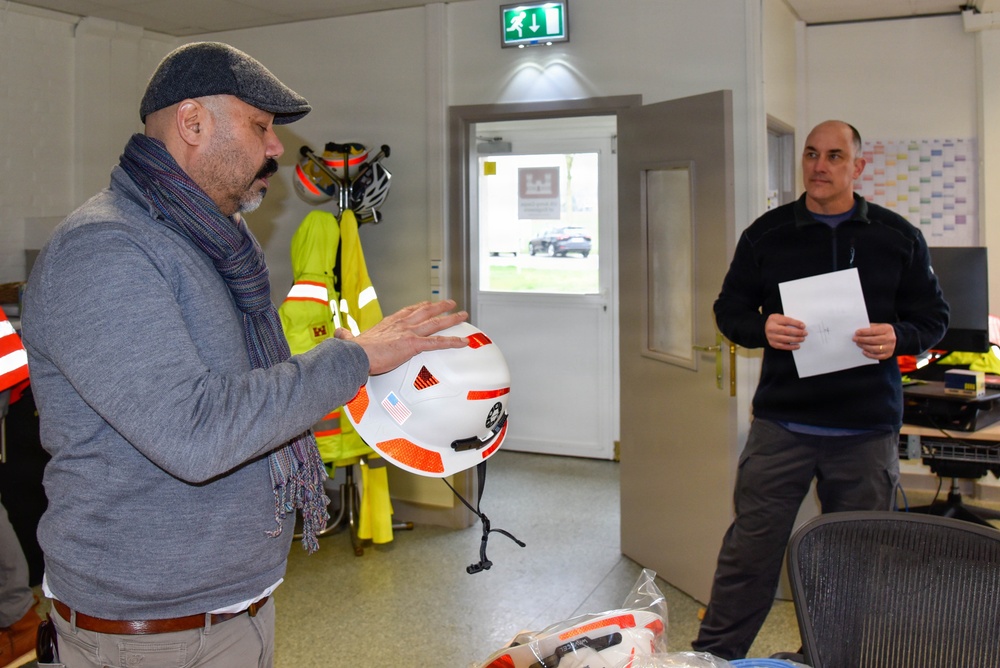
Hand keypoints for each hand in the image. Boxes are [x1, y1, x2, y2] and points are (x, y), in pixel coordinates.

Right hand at [335, 300, 468, 374]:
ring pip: (435, 323)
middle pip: (426, 312)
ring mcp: (409, 333)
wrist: (354, 355)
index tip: (427, 303)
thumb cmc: (353, 351)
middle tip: (451, 303)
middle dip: (440, 307)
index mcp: (389, 323)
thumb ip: (347, 335)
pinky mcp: (413, 345)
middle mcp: (401, 324)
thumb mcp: (350, 339)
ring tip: (463, 315)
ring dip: (451, 319)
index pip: (408, 311)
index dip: (420, 307)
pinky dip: (452, 341)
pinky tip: (463, 342)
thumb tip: (339, 333)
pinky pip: (438, 343)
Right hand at [765, 313, 806, 349]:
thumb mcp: (779, 317)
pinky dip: (791, 347)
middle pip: (786, 331)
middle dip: (797, 332)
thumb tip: (801, 326)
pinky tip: (798, 346)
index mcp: (774, 319)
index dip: (796, 324)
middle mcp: (771, 328)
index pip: (787, 321)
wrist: (763, 329)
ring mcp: (772, 337)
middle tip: (805, 333)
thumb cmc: (775, 323)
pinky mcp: (773, 344)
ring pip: (785, 339)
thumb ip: (788, 320)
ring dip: (796, 340)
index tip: (803, 326)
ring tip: (802, 339)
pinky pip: (783, 346)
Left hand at [854, 323, 895, 359]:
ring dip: (864, 346)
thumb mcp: (879, 326)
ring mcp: (889, 348)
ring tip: (858, 344)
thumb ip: (870, 328)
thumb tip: (859, 332)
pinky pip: (877, 356)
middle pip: (874, 340)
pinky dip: (869, 355)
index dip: (864, 332)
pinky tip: (863, 351)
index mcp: (887, 329)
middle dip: (862, 340)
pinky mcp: (888, 355)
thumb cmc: (883, 331)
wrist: (896, 338)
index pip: (874, 331)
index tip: (856, 332)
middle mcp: (890, 339)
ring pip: (875, 349)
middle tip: (854, 339)